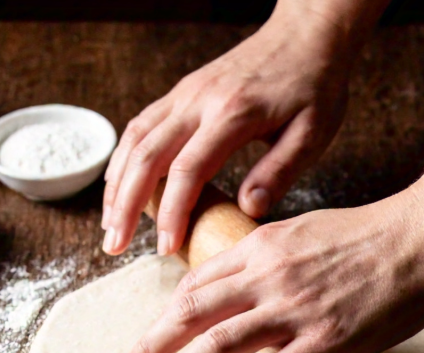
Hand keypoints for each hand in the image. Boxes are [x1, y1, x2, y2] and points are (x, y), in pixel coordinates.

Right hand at [101, 5, 355, 256]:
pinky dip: (124, 157)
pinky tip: (119, 182)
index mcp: (232, 114)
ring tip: (110, 223)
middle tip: (114, 246)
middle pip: (146, 156)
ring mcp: (185, 93)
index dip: (173, 213)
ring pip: (134, 139)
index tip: (166, 248)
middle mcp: (199, 101)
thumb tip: (248, 210)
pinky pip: (141, 125)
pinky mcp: (182, 92)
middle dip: (125, 207)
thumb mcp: (312, 133)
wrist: (305, 34)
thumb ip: (280, 172)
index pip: (188, 170)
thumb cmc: (314, 86)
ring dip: (116, 184)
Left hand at [119, 189, 423, 352]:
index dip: (169, 315)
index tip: (158, 337)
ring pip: (217, 347)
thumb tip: (242, 280)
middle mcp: (266, 277)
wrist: (422, 237)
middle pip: (191, 314)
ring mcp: (294, 311)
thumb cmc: (368, 234)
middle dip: (151, 346)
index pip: (197, 284)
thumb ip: (267, 256)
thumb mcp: (304, 232)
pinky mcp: (325, 342)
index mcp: (260, 247)